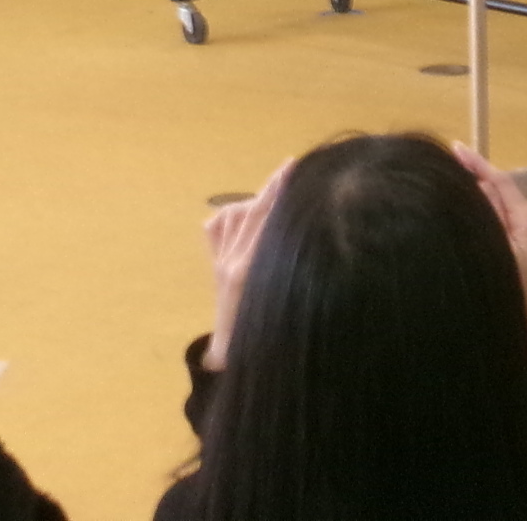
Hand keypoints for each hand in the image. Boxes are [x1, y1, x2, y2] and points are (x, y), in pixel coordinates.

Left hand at [203, 159, 294, 370]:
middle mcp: (232, 262)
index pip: (265, 220)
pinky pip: (217, 231)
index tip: (293, 170)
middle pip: (252, 213)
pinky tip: (244, 212)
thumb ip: (287, 275)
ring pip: (234, 217)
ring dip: (255, 201)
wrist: (231, 361)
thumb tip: (310, 247)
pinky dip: (230, 217)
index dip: (278, 193)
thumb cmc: (262, 341)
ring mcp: (221, 263)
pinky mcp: (217, 267)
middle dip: (273, 188)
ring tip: (275, 188)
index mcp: (247, 270)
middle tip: (290, 166)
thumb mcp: (276, 308)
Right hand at [450, 142, 526, 362]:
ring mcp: (517, 243)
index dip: (476, 164)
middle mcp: (524, 226)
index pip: (499, 182)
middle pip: (493, 193)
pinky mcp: (507, 258)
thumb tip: (474, 187)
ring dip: (468, 197)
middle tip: (437, 166)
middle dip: (469, 178)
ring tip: (437, 186)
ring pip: (489, 210)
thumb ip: (490, 220)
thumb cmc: (519, 299)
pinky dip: (471, 217)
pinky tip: (448, 219)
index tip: (452, 149)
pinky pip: (487, 227)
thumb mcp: (503, 255)